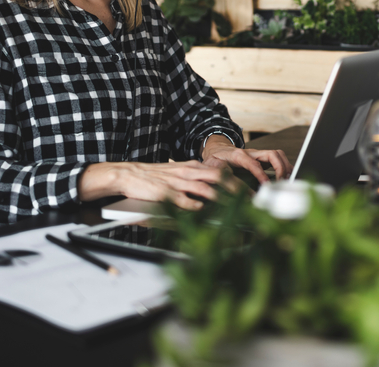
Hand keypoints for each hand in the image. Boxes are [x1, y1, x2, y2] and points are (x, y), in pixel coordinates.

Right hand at [78, 160, 241, 209]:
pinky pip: (184, 200)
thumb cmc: (154, 176)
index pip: (220, 171)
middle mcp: (188, 173)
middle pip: (218, 178)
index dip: (237, 180)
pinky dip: (195, 206)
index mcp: (192, 167)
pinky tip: (205, 211)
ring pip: (205, 188)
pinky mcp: (166, 194)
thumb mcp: (178, 172)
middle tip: (250, 199)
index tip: (250, 190)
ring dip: (222, 198)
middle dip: (237, 188)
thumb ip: (195, 178)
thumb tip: (213, 189)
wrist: (128, 174)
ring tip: (235, 207)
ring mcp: (177, 183)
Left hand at [201, 136, 291, 184]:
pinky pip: (277, 159)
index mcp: (239, 155)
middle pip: (272, 154)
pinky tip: (286, 177)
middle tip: (281, 182)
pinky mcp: (262, 159)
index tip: (266, 185)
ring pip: (277, 155)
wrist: (217, 149)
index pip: (254, 163)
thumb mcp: (212, 165)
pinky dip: (284, 167)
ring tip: (286, 180)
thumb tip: (228, 182)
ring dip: (285, 167)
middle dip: (280, 168)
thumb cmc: (215, 158)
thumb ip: (219, 172)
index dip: (261, 174)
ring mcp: (258, 155)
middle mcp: (252, 153)